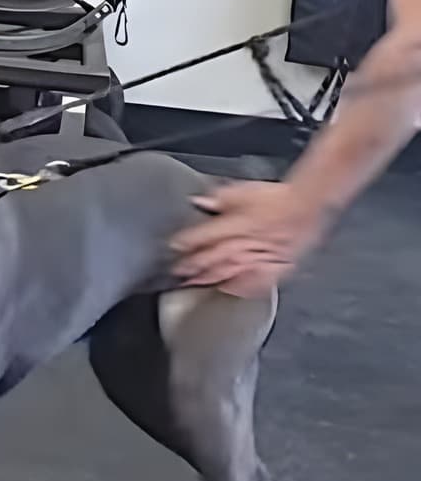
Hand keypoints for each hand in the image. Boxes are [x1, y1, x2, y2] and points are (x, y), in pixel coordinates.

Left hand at [170, 182, 318, 296]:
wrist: (308, 206)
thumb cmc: (277, 198)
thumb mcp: (243, 190)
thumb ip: (220, 198)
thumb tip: (199, 202)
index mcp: (234, 225)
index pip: (203, 237)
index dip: (185, 244)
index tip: (173, 248)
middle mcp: (244, 245)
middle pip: (211, 259)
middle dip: (191, 267)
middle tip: (176, 273)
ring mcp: (259, 259)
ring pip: (228, 273)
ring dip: (209, 279)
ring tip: (194, 284)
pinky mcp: (275, 268)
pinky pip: (254, 282)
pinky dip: (239, 287)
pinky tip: (228, 290)